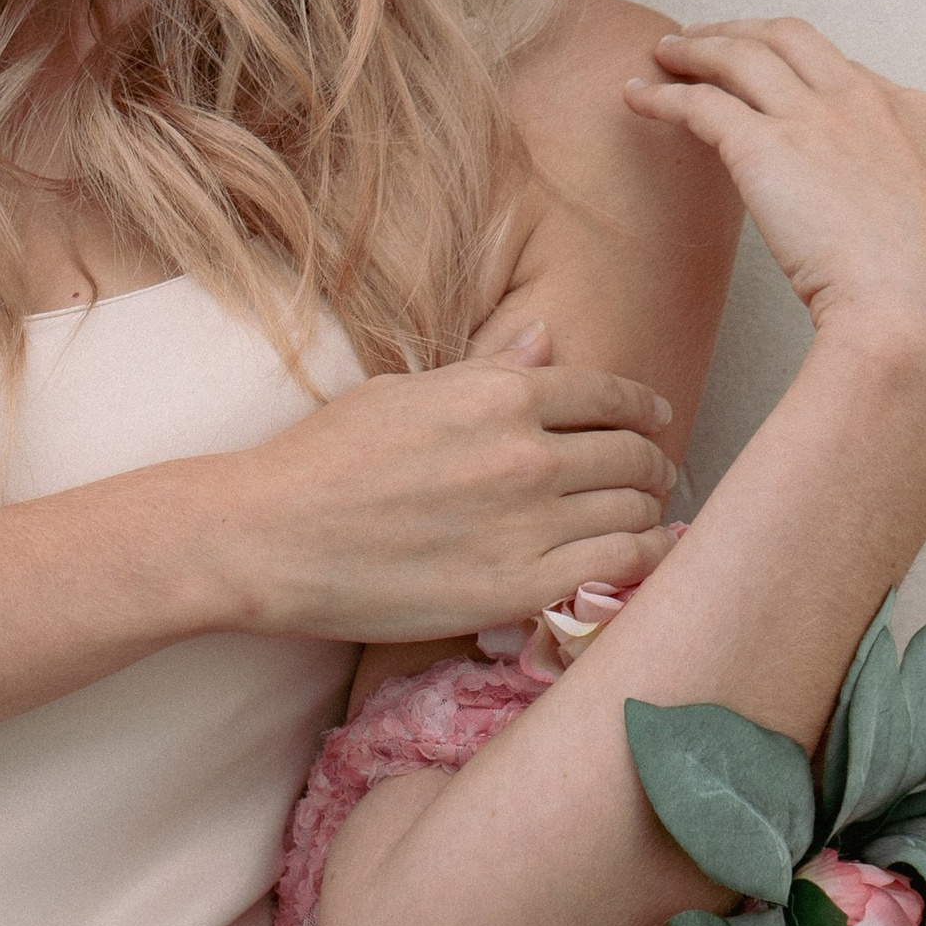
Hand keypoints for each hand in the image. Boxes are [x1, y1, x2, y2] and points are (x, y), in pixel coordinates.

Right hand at [216, 327, 681, 644]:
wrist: (271, 536)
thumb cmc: (324, 459)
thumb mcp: (406, 390)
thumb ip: (487, 369)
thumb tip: (543, 338)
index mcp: (500, 394)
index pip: (608, 393)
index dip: (642, 408)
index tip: (654, 420)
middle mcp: (526, 453)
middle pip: (631, 454)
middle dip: (650, 462)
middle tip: (650, 476)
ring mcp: (528, 522)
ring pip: (634, 510)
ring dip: (648, 512)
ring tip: (644, 520)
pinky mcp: (519, 587)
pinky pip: (620, 568)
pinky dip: (645, 561)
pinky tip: (642, 561)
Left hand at [623, 18, 925, 436]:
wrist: (924, 311)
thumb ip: (901, 219)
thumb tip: (881, 249)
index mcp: (913, 117)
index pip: (843, 69)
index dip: (797, 63)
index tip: (770, 69)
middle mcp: (863, 101)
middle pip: (789, 38)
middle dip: (742, 31)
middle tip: (703, 38)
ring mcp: (815, 118)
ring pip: (740, 55)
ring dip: (696, 49)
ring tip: (663, 53)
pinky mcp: (764, 145)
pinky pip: (699, 104)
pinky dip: (663, 96)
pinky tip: (637, 98)